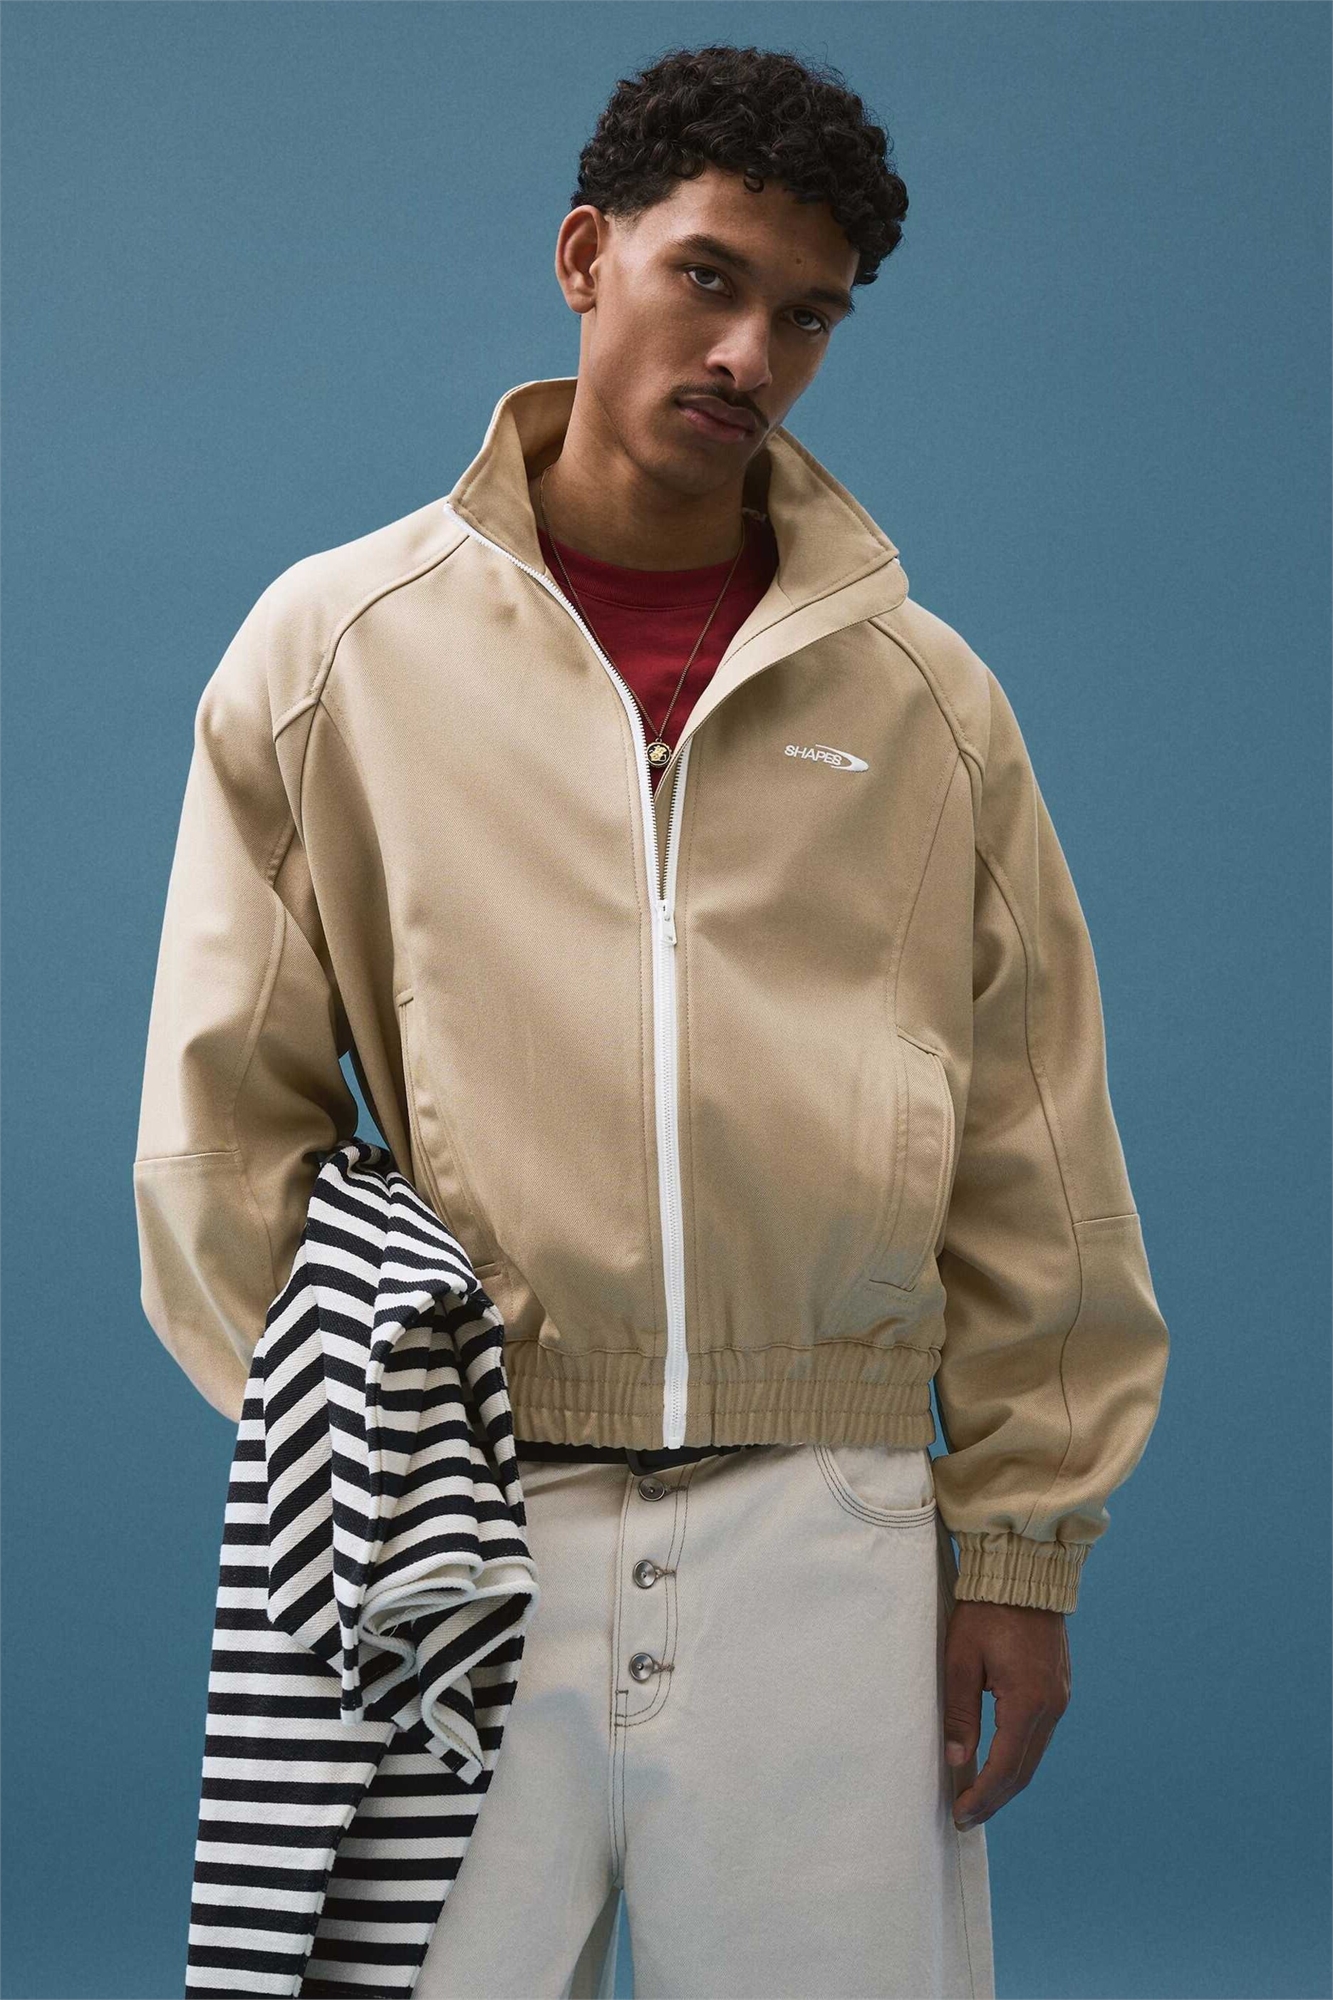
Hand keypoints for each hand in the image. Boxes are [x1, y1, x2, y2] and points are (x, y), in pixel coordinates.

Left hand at [943, 1599, 1069, 1830]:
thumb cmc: (987, 1610)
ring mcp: (1059, 1698)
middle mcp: (1051, 1707)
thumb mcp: (961, 1658)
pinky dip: (1018, 1757)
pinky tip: (998, 1762)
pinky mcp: (1057, 1688)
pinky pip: (1039, 1736)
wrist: (1025, 1571)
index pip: (1004, 1768)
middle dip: (994, 1799)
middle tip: (966, 1818)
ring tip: (977, 1798)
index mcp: (1028, 1703)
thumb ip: (959, 1711)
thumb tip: (957, 1759)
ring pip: (1033, 1755)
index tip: (959, 1815)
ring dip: (1007, 1781)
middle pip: (1023, 1770)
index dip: (982, 1797)